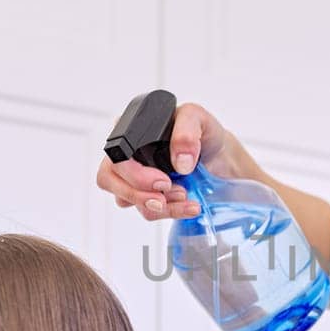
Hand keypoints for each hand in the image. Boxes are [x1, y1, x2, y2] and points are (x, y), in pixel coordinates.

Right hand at [95, 101, 252, 220]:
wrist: (219, 156)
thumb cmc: (203, 133)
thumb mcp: (198, 118)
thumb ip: (187, 132)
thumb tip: (180, 162)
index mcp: (130, 130)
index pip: (113, 155)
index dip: (133, 173)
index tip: (162, 181)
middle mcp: (126, 154)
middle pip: (110, 181)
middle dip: (142, 194)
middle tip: (174, 192)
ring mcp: (133, 177)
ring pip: (129, 201)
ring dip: (161, 206)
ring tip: (187, 198)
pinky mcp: (146, 195)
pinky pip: (148, 211)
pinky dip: (170, 212)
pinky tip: (189, 206)